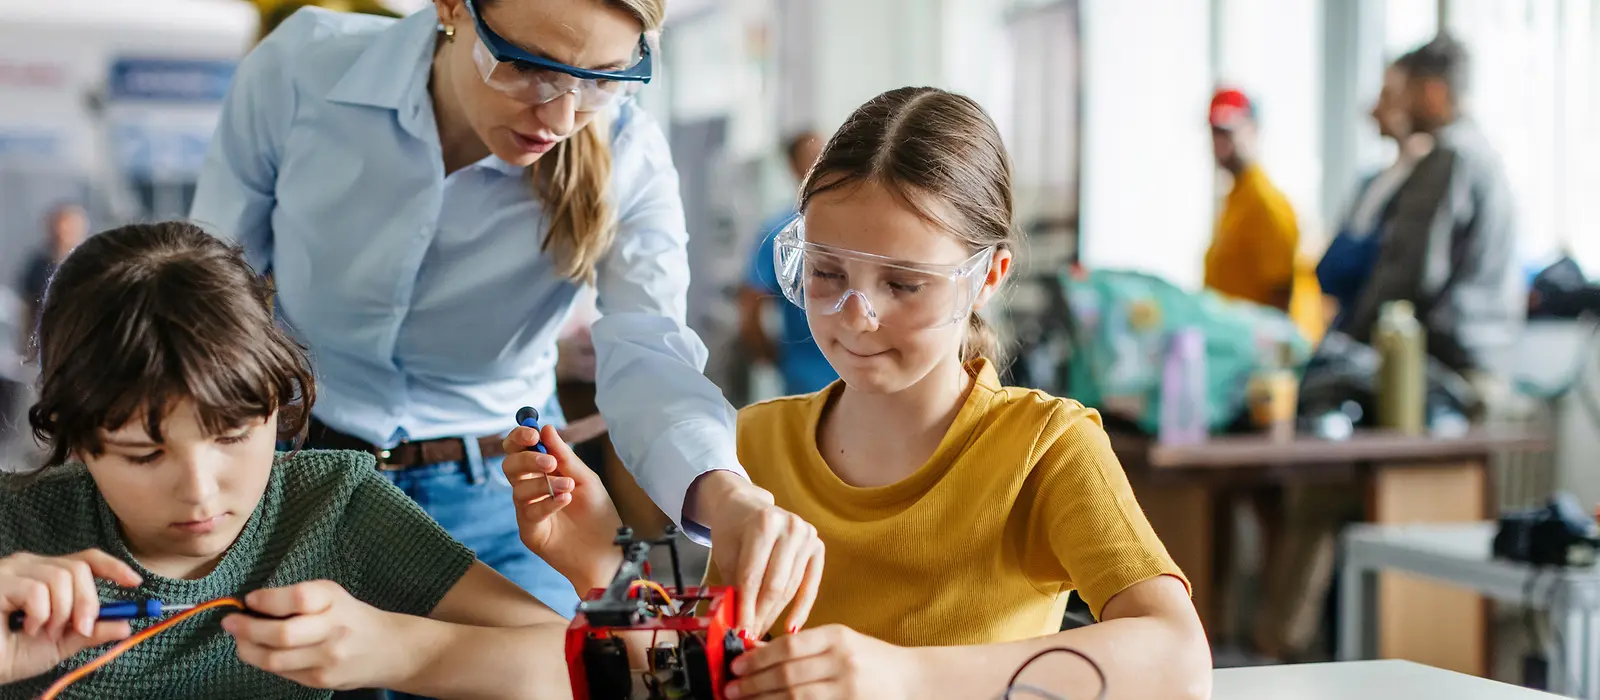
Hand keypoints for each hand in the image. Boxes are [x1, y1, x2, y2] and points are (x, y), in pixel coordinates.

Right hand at [0, 550, 140, 683]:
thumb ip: (89, 633)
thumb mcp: (57, 646)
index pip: (85, 559)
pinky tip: (25, 627)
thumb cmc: (7, 654)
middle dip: (89, 601)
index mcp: (44, 576)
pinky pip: (37, 589)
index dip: (113, 567)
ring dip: (62, 612)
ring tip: (42, 632)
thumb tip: (125, 624)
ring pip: (62, 577)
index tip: (135, 583)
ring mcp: (11, 570)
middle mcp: (28, 566)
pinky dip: (41, 614)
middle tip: (80, 628)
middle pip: (79, 568)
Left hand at [224, 580, 397, 689]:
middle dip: (247, 628)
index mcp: (335, 601)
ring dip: (247, 648)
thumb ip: (297, 599)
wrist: (387, 649)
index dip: (268, 600)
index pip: (298, 598)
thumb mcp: (332, 595)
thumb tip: (252, 606)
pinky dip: (264, 661)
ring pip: (274, 659)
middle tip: (230, 621)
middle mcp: (334, 630)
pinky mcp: (320, 680)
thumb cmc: (351, 617)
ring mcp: (327, 659)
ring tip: (238, 639)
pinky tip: (259, 651)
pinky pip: (281, 672)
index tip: (250, 600)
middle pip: (281, 634)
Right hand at [503, 424, 623, 590]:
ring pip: (518, 489)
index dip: (519, 438)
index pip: (519, 449)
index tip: (532, 432)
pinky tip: (566, 500)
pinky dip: (547, 503)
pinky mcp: (530, 532)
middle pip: (510, 466)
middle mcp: (531, 490)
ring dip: (544, 484)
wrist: (608, 550)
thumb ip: (565, 456)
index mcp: (542, 473)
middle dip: (527, 459)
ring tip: (569, 487)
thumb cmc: (598, 514)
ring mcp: (528, 511)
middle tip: (550, 463)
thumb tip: (545, 428)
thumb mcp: (586, 479)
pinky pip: (528, 512)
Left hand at [693, 472, 823, 637]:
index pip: (752, 577)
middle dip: (761, 615)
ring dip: (776, 614)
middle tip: (751, 637)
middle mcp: (791, 525)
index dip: (745, 609)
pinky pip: (810, 584)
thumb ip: (734, 587)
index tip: (740, 633)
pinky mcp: (818, 545)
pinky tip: (791, 627)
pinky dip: (801, 608)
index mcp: (763, 522)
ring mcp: (808, 534)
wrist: (746, 505)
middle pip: (775, 584)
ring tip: (762, 631)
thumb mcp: (726, 555)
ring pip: (791, 587)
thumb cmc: (733, 532)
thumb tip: (739, 625)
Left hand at [725, 625, 916, 699]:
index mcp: (838, 637)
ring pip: (796, 698)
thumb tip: (757, 651)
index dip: (758, 658)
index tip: (737, 665)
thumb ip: (802, 646)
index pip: (789, 646)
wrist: (911, 681)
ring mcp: (848, 689)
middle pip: (788, 675)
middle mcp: (843, 662)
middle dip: (754, 684)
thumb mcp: (839, 642)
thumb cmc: (871, 659)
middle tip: (731, 689)